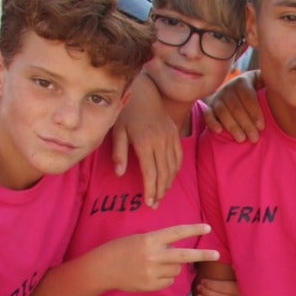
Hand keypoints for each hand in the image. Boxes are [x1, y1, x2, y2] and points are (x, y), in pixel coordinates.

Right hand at [90, 224, 216, 291]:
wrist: (102, 268)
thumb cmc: (121, 250)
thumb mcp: (139, 239)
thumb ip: (159, 244)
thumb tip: (178, 254)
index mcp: (150, 239)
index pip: (176, 233)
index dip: (193, 230)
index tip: (207, 228)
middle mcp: (153, 255)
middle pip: (184, 256)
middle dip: (203, 255)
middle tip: (217, 255)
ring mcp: (152, 272)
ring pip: (176, 270)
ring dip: (172, 267)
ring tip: (154, 264)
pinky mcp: (150, 285)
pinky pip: (168, 281)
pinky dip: (164, 278)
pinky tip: (149, 274)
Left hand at [111, 78, 181, 206]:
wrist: (144, 92)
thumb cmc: (127, 111)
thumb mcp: (117, 130)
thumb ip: (118, 152)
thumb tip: (119, 173)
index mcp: (144, 142)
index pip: (150, 173)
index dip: (150, 190)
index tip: (148, 203)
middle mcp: (160, 142)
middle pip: (164, 173)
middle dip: (160, 191)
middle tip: (155, 204)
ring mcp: (170, 138)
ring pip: (173, 167)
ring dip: (168, 184)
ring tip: (162, 195)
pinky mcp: (175, 135)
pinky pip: (179, 157)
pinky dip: (175, 170)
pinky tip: (170, 178)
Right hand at [202, 72, 264, 142]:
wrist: (234, 89)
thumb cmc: (255, 89)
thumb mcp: (262, 82)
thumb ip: (270, 83)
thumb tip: (282, 87)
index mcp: (243, 82)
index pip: (248, 96)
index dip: (255, 112)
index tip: (262, 127)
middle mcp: (228, 88)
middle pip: (236, 107)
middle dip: (246, 124)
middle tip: (254, 138)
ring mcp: (218, 97)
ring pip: (223, 112)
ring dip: (232, 126)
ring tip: (241, 139)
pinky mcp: (209, 107)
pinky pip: (208, 114)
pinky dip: (212, 122)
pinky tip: (219, 131)